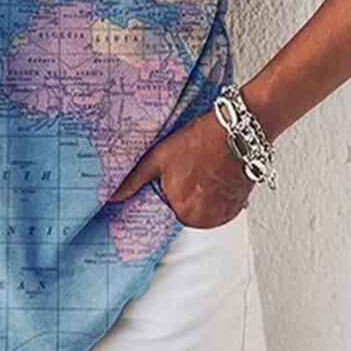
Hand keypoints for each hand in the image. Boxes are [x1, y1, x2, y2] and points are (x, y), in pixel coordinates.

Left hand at [109, 109, 255, 227]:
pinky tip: (216, 177)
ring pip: (203, 211)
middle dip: (184, 195)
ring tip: (203, 173)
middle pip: (185, 211)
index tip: (174, 181)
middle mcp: (202, 218)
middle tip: (189, 171)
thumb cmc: (198, 142)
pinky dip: (218, 198)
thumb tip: (113, 197)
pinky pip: (220, 209)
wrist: (237, 132)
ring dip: (202, 198)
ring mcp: (221, 215)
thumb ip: (134, 180)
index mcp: (180, 209)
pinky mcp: (237, 208)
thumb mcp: (158, 157)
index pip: (166, 210)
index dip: (168, 193)